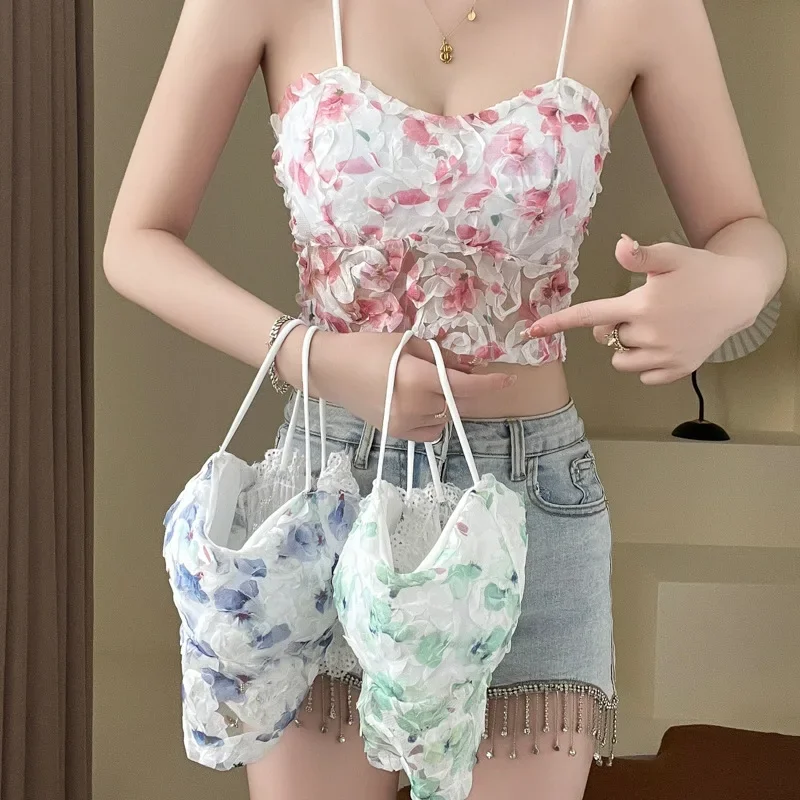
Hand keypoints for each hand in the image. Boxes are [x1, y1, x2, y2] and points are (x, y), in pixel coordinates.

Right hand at [308, 331, 515, 441]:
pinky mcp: (397, 433)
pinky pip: (431, 431)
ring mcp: (406, 423)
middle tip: (459, 374)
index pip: (466, 386)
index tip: (508, 380)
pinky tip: (420, 404)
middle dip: (466, 389)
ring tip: (424, 385)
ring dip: (446, 402)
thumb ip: (442, 357)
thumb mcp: (408, 344)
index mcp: (419, 378)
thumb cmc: (368, 349)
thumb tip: (469, 367)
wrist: (331, 370)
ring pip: (445, 416)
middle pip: (458, 402)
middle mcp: (416, 405)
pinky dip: (434, 419)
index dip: (490, 384)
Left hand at [528, 234, 761, 384]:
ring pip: (622, 360)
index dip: (557, 323)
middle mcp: (649, 336)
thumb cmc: (701, 270)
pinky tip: (664, 344)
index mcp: (640, 307)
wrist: (740, 293)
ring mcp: (665, 356)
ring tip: (653, 327)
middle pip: (609, 338)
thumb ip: (641, 256)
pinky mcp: (679, 370)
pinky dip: (646, 364)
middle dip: (616, 326)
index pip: (589, 316)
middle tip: (642, 309)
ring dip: (628, 347)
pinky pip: (644, 375)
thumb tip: (619, 244)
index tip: (530, 333)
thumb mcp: (670, 256)